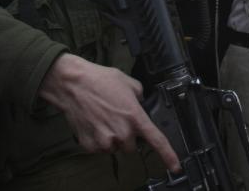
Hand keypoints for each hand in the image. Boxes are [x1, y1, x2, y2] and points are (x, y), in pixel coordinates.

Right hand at [39, 53, 180, 171]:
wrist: (73, 84)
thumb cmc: (100, 80)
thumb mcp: (130, 84)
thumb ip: (139, 97)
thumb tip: (140, 103)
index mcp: (135, 117)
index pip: (157, 140)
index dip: (168, 155)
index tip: (175, 166)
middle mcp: (122, 133)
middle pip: (132, 146)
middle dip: (128, 136)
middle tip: (118, 119)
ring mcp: (105, 141)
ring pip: (115, 147)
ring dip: (113, 137)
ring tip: (103, 118)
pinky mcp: (90, 146)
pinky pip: (100, 148)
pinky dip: (98, 139)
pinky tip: (94, 123)